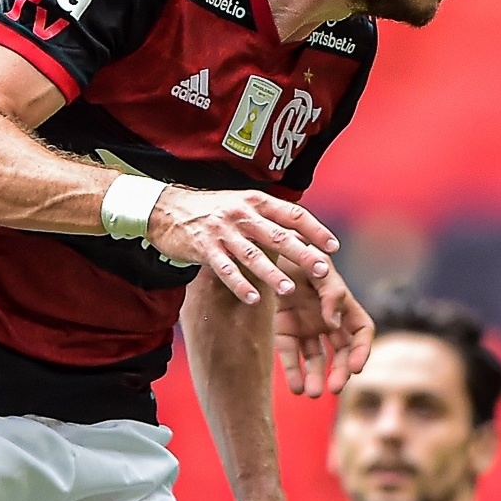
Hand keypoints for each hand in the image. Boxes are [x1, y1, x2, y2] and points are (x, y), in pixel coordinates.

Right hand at [147, 187, 340, 307]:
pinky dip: (239, 284)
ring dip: (271, 273)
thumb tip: (302, 233)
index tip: (333, 245)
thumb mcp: (241, 204)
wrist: (167, 208)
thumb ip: (267, 217)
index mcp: (255, 201)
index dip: (314, 229)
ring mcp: (222, 231)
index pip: (292, 213)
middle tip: (322, 270)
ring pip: (252, 255)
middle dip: (301, 253)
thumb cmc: (212, 209)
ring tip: (288, 290)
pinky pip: (225, 269)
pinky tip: (253, 299)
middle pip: (277, 235)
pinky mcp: (204, 248)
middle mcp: (241, 214)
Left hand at [275, 263, 373, 397]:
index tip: (356, 368)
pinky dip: (293, 371)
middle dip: (340, 371)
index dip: (362, 350)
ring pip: (315, 358)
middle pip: (340, 351)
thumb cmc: (298, 252)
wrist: (265, 248)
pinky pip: (290, 354)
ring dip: (316, 377)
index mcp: (342, 303)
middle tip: (334, 388)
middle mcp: (326, 319)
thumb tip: (334, 323)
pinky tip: (295, 388)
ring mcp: (305, 326)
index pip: (361, 331)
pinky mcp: (283, 329)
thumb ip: (331, 292)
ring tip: (312, 394)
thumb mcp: (318, 265)